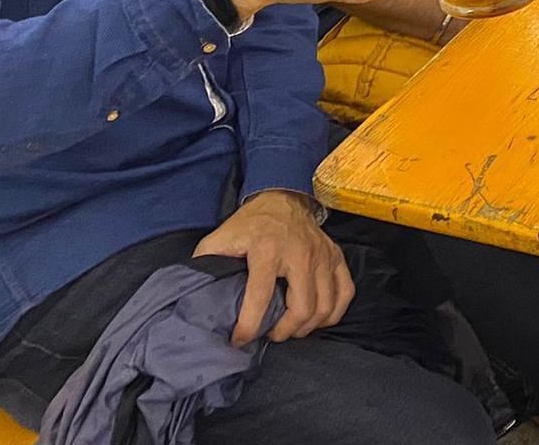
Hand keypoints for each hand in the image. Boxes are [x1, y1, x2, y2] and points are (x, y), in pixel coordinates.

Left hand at [193, 190, 353, 346]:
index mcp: (267, 250)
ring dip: (306, 327)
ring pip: (325, 306)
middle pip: (302, 308)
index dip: (248, 327)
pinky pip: (345, 293)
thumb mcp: (219, 239)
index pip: (260, 298)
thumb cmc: (249, 225)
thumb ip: (206, 266)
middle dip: (283, 332)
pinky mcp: (336, 257)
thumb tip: (193, 296)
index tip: (238, 341)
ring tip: (289, 329)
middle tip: (269, 335)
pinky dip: (332, 313)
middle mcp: (300, 254)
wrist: (281, 198)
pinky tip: (316, 318)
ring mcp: (322, 255)